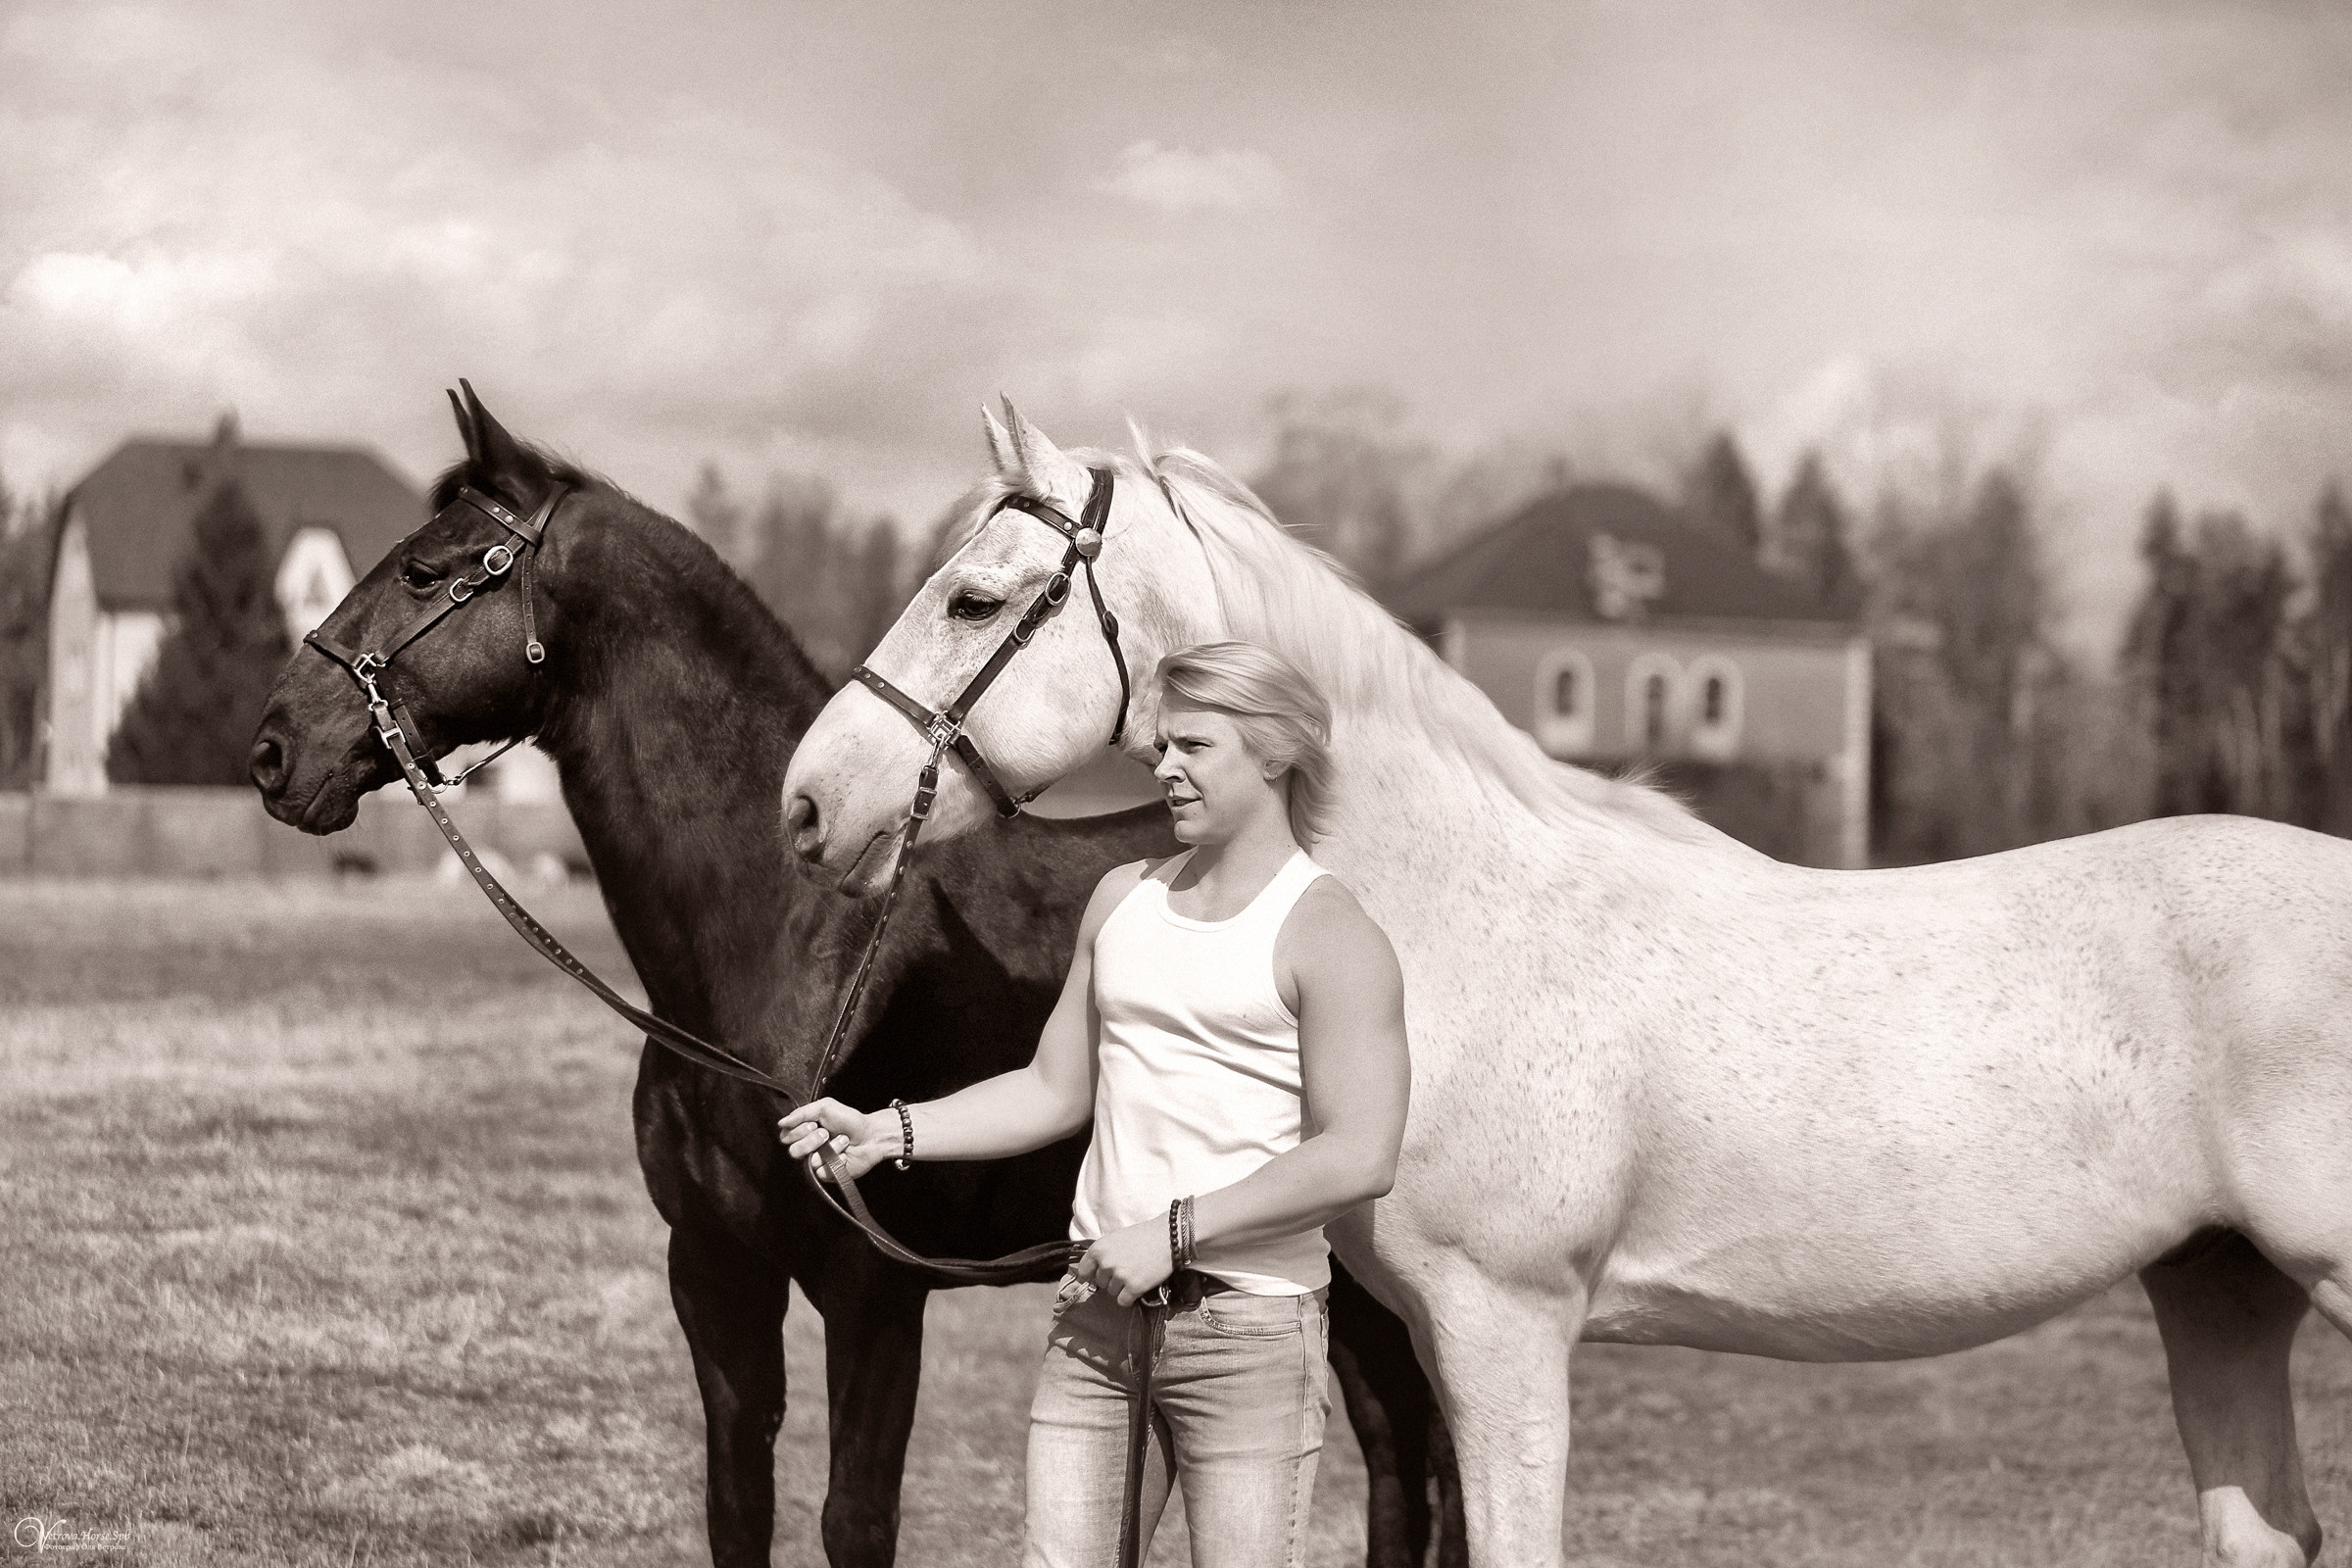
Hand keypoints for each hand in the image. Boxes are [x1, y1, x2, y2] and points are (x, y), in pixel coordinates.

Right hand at [777, 1098, 898, 1180]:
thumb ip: (801, 1113)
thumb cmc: (849, 1120)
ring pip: (810, 1161)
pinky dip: (837, 1160)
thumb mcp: (825, 1107)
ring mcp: (818, 1162)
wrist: (871, 1135)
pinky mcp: (829, 1174)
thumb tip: (781, 1123)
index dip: (798, 1130)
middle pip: (793, 1151)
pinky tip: (845, 1154)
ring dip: (830, 1148)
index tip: (814, 1123)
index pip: (786, 1136)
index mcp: (804, 1132)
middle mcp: (808, 1148)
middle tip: (826, 1133)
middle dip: (811, 1140)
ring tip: (843, 1141)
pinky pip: (823, 1171)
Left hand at [1074, 1215, 1173, 1306]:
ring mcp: (1119, 1276)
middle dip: (1111, 1280)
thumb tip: (1091, 1273)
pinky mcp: (1134, 1287)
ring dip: (1122, 1288)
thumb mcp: (1116, 1239)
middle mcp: (1106, 1263)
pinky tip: (1139, 1285)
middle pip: (1100, 1283)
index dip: (1091, 1275)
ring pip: (1112, 1293)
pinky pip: (1123, 1301)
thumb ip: (1102, 1254)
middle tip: (1127, 1269)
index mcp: (1098, 1249)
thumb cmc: (1142, 1236)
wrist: (1168, 1237)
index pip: (1083, 1272)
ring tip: (1136, 1274)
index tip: (1100, 1276)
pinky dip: (1130, 1297)